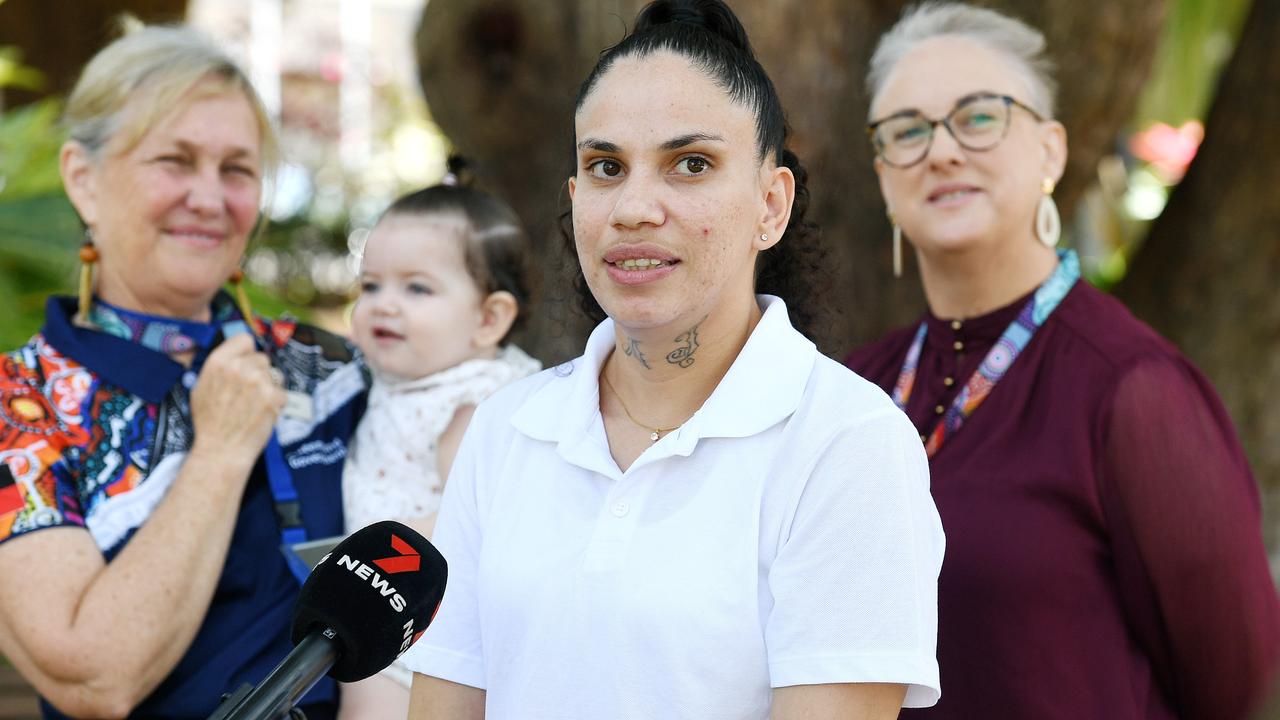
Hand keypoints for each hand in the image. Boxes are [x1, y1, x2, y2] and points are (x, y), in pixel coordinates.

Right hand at [189, 334, 285, 467]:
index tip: (245, 363)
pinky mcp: (274, 397)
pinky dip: (276, 403)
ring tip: (253, 405)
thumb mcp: (201, 386)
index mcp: (218, 361)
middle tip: (247, 393)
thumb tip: (236, 353)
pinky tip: (261, 414)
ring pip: (275, 375)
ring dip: (269, 387)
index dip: (246, 352)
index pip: (245, 339)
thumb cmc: (210, 421)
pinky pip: (282, 393)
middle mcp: (239, 367)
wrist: (221, 449)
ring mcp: (258, 381)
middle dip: (258, 373)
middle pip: (262, 358)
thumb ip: (220, 367)